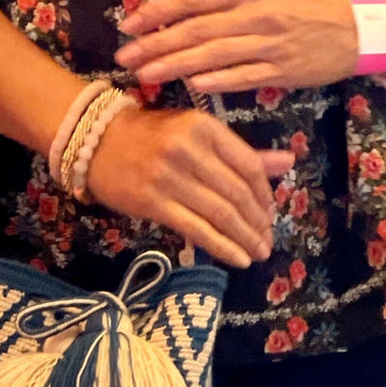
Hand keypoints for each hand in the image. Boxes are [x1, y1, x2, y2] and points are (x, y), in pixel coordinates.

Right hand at [82, 103, 296, 267]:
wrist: (96, 141)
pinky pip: (195, 229)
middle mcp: (188, 149)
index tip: (270, 214)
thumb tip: (289, 162)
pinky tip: (237, 259)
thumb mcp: (197, 133)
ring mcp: (169, 177)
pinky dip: (221, 247)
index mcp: (204, 127)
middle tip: (267, 241)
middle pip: (237, 193)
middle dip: (258, 222)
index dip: (265, 195)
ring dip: (244, 238)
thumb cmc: (151, 135)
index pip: (248, 165)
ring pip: (220, 214)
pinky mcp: (153, 202)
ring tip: (257, 253)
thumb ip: (241, 152)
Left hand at [112, 0, 366, 92]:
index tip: (128, 24)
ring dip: (175, 65)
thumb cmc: (304, 7)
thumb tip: (179, 15)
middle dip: (155, 44)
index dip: (156, 11)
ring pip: (212, 54)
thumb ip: (225, 3)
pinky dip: (216, 81)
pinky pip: (243, 77)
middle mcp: (255, 12)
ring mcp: (269, 43)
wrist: (356, 25)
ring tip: (145, 75)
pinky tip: (192, 86)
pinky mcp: (283, 70)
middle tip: (125, 57)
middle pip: (195, 29)